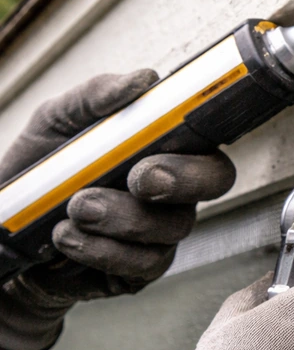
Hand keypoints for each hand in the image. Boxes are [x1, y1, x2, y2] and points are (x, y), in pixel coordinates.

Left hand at [0, 71, 235, 349]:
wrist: (5, 230)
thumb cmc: (42, 168)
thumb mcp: (57, 121)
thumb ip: (97, 96)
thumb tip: (144, 80)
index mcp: (166, 145)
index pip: (209, 134)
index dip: (202, 136)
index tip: (164, 142)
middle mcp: (176, 187)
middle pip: (215, 179)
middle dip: (181, 178)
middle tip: (138, 179)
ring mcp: (163, 230)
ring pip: (173, 226)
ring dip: (122, 217)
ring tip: (73, 209)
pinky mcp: (140, 269)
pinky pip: (143, 263)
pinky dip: (102, 250)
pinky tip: (67, 239)